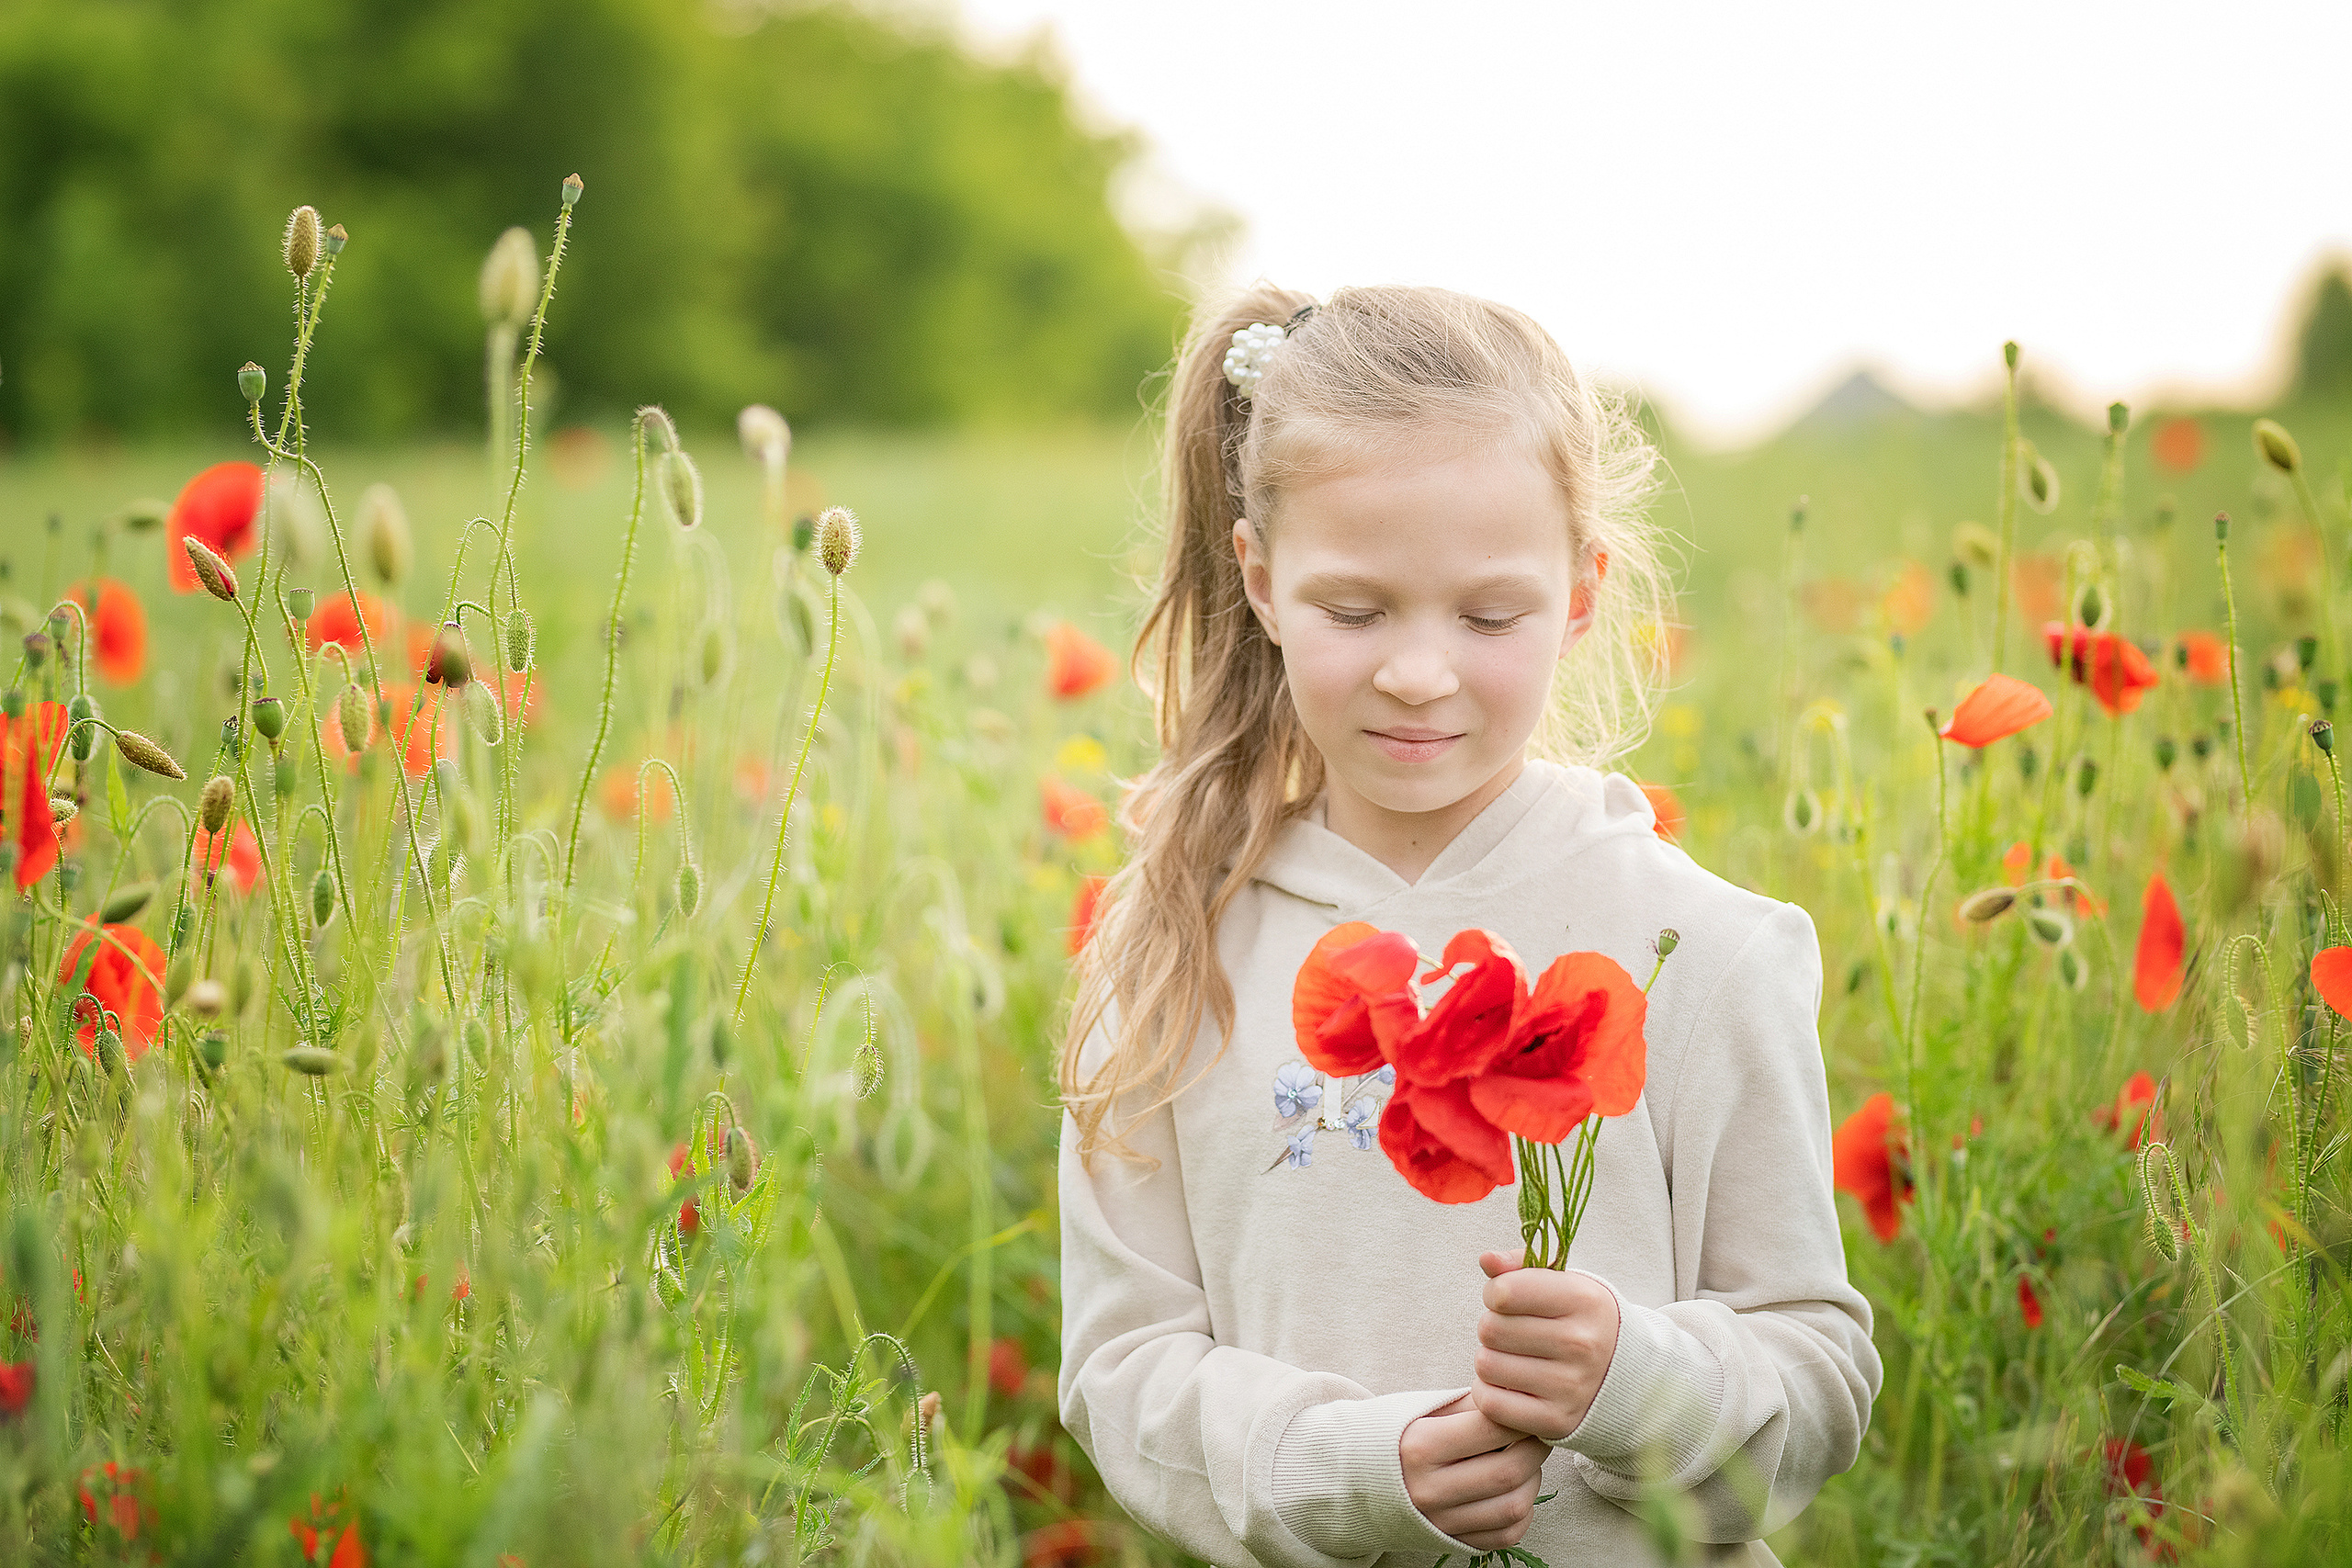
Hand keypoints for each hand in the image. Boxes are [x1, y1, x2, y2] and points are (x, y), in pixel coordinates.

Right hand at [1398, 1393, 1548, 1549]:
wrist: (1356, 1480)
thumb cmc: (1395, 1436)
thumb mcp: (1422, 1410)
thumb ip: (1470, 1404)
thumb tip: (1517, 1399)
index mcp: (1418, 1448)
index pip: (1489, 1430)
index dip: (1518, 1418)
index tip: (1526, 1410)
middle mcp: (1429, 1490)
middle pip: (1507, 1471)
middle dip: (1534, 1448)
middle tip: (1537, 1434)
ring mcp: (1441, 1522)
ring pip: (1513, 1506)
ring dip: (1532, 1480)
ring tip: (1525, 1461)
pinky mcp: (1453, 1543)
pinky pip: (1507, 1534)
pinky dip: (1522, 1511)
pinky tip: (1514, 1489)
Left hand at [1468, 1250, 1620, 1442]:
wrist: (1630, 1378)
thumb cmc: (1584, 1322)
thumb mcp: (1565, 1284)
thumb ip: (1521, 1266)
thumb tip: (1485, 1258)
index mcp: (1584, 1301)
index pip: (1504, 1292)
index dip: (1496, 1293)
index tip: (1509, 1300)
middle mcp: (1580, 1344)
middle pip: (1490, 1329)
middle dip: (1493, 1327)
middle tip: (1514, 1333)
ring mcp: (1570, 1386)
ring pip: (1486, 1365)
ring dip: (1491, 1360)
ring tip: (1514, 1358)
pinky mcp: (1557, 1421)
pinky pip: (1491, 1404)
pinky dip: (1490, 1393)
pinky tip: (1509, 1385)